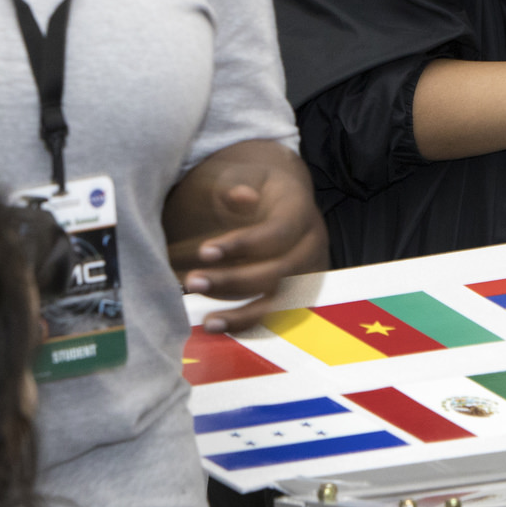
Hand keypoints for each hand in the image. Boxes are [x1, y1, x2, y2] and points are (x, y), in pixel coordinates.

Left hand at [165, 141, 328, 332]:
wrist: (279, 199)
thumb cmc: (252, 188)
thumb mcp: (242, 176)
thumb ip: (235, 185)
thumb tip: (240, 196)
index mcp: (301, 210)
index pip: (279, 232)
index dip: (243, 244)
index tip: (204, 251)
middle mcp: (312, 243)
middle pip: (281, 271)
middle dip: (234, 281)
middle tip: (192, 282)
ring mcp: (311, 272)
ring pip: (283, 302)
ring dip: (244, 315)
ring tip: (207, 322)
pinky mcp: (302, 294)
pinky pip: (279, 317)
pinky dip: (250, 326)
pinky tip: (222, 330)